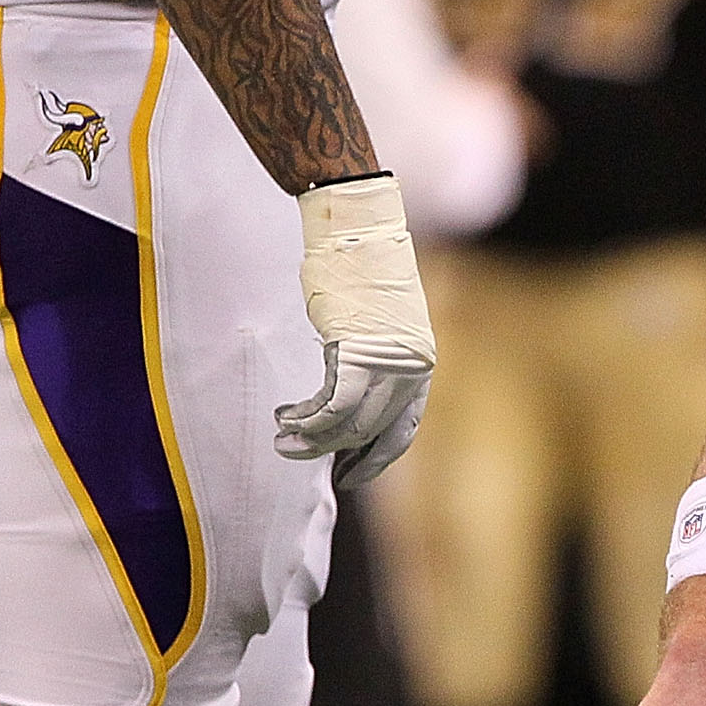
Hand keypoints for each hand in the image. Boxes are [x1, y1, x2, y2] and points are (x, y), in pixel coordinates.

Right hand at [276, 174, 435, 486]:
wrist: (357, 228)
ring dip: (313, 437)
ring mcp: (388, 361)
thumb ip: (374, 361)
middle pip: (372, 431)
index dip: (377, 459)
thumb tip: (348, 393)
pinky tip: (287, 418)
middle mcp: (412, 368)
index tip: (352, 476)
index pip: (404, 430)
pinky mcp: (358, 352)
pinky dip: (308, 418)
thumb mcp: (378, 323)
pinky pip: (333, 404)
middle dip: (334, 451)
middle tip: (298, 455)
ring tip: (284, 438)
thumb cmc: (361, 269)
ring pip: (350, 422)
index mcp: (422, 365)